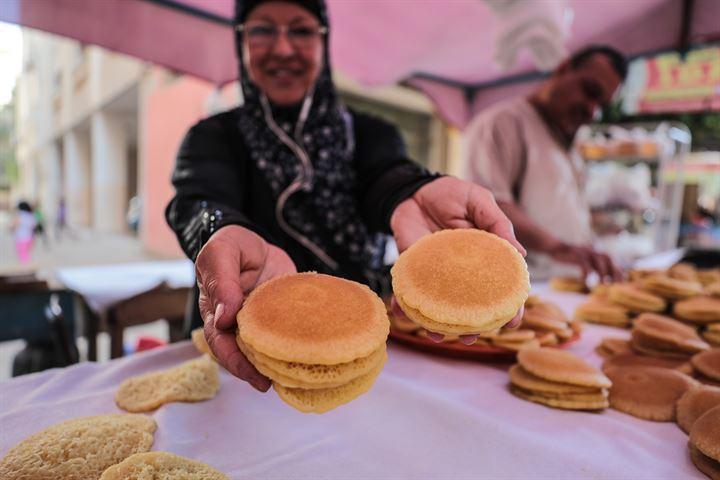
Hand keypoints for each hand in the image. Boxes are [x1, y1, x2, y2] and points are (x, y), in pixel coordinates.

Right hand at [195, 225, 295, 389]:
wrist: (254, 240)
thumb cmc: (231, 245)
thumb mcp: (221, 253)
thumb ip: (222, 282)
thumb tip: (225, 317)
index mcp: (216, 312)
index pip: (221, 343)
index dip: (234, 361)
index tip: (252, 373)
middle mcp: (237, 324)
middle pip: (243, 354)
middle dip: (256, 372)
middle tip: (272, 385)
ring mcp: (260, 323)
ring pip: (266, 349)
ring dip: (277, 364)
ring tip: (293, 379)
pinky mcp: (281, 319)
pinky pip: (287, 335)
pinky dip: (295, 347)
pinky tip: (310, 357)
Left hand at [389, 177, 526, 340]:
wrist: (414, 189)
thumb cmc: (452, 194)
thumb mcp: (478, 201)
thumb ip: (498, 224)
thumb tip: (520, 254)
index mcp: (484, 258)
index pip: (501, 287)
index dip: (509, 307)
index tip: (511, 323)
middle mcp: (462, 272)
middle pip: (471, 305)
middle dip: (472, 326)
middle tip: (470, 338)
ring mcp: (436, 274)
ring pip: (440, 306)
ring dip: (437, 324)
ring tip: (437, 336)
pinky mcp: (411, 270)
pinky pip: (407, 292)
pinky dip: (403, 305)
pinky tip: (402, 314)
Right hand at [548, 241, 620, 281]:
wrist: (555, 247)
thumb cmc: (569, 256)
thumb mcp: (584, 259)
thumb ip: (594, 264)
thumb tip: (604, 276)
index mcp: (596, 250)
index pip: (611, 259)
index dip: (617, 269)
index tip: (621, 280)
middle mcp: (593, 250)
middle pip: (609, 258)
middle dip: (614, 270)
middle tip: (616, 283)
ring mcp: (585, 252)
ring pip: (599, 261)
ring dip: (603, 273)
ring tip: (604, 284)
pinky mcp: (577, 255)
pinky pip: (585, 266)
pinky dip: (587, 274)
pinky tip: (584, 281)